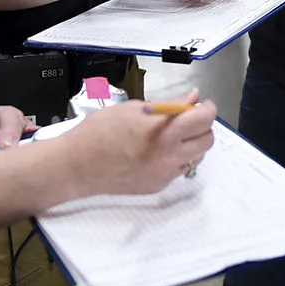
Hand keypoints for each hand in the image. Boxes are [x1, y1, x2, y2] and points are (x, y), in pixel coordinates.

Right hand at [54, 89, 216, 198]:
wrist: (77, 165)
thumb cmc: (99, 132)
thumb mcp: (135, 109)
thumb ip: (169, 105)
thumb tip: (191, 98)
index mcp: (165, 132)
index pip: (203, 119)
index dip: (207, 108)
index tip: (203, 104)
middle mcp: (169, 156)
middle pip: (207, 140)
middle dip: (203, 126)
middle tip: (190, 118)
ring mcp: (164, 174)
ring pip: (196, 157)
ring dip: (192, 143)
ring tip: (173, 134)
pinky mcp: (157, 186)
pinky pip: (178, 170)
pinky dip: (176, 158)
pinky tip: (158, 151)